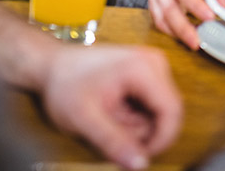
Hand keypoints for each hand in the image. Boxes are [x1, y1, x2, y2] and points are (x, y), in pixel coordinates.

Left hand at [40, 45, 182, 169]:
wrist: (52, 65)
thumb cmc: (64, 85)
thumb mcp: (84, 119)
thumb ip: (113, 143)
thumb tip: (140, 165)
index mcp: (143, 68)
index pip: (172, 112)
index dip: (161, 141)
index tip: (139, 156)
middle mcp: (154, 63)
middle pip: (167, 113)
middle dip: (143, 132)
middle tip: (111, 131)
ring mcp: (152, 66)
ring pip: (160, 113)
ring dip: (137, 126)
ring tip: (108, 119)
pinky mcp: (148, 72)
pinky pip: (153, 106)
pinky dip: (135, 117)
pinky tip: (114, 111)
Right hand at [149, 0, 224, 49]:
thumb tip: (223, 3)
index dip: (196, 5)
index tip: (210, 17)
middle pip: (169, 8)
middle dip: (184, 27)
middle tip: (198, 41)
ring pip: (162, 20)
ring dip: (179, 34)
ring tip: (195, 42)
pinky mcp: (153, 10)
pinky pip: (160, 26)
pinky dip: (173, 34)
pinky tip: (186, 38)